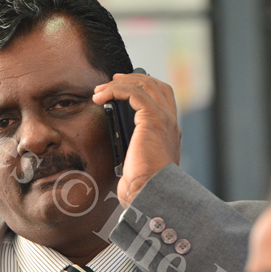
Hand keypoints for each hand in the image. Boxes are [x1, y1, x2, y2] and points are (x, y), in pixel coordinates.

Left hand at [92, 73, 180, 207]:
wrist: (150, 193)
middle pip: (156, 85)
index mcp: (169, 133)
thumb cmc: (142, 186)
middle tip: (112, 80)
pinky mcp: (153, 118)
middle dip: (133, 79)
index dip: (144, 88)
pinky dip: (115, 89)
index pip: (162, 99)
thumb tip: (116, 140)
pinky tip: (100, 97)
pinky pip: (133, 92)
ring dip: (120, 83)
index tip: (123, 88)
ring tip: (100, 90)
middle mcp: (170, 123)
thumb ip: (131, 147)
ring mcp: (164, 119)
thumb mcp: (136, 162)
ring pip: (145, 84)